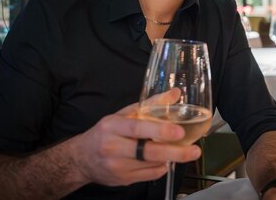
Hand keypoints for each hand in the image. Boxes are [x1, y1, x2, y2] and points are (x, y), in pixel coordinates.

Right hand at [71, 89, 200, 186]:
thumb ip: (150, 104)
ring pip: (151, 165)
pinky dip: (161, 167)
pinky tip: (164, 160)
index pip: (138, 128)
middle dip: (174, 152)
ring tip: (183, 152)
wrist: (81, 158)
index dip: (159, 130)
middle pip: (148, 152)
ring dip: (170, 158)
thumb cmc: (106, 132)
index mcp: (113, 127)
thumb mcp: (123, 114)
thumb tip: (175, 94)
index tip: (179, 132)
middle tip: (193, 150)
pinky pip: (149, 175)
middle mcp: (113, 147)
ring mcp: (117, 167)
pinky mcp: (123, 180)